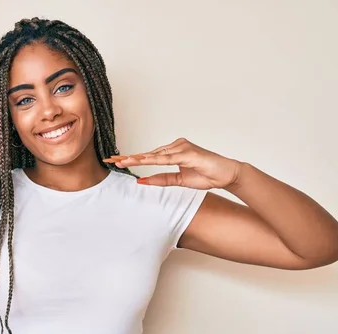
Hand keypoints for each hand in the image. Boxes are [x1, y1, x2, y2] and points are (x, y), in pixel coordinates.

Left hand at [103, 138, 242, 189]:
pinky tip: (142, 161)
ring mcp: (181, 147)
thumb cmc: (206, 175)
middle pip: (147, 153)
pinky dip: (153, 160)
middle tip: (110, 159)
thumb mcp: (179, 181)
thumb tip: (141, 181)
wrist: (227, 175)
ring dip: (137, 158)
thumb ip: (161, 180)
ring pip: (154, 154)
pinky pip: (167, 157)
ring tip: (121, 161)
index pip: (148, 156)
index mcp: (173, 152)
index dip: (132, 159)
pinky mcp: (188, 152)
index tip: (116, 161)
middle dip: (128, 157)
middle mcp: (175, 147)